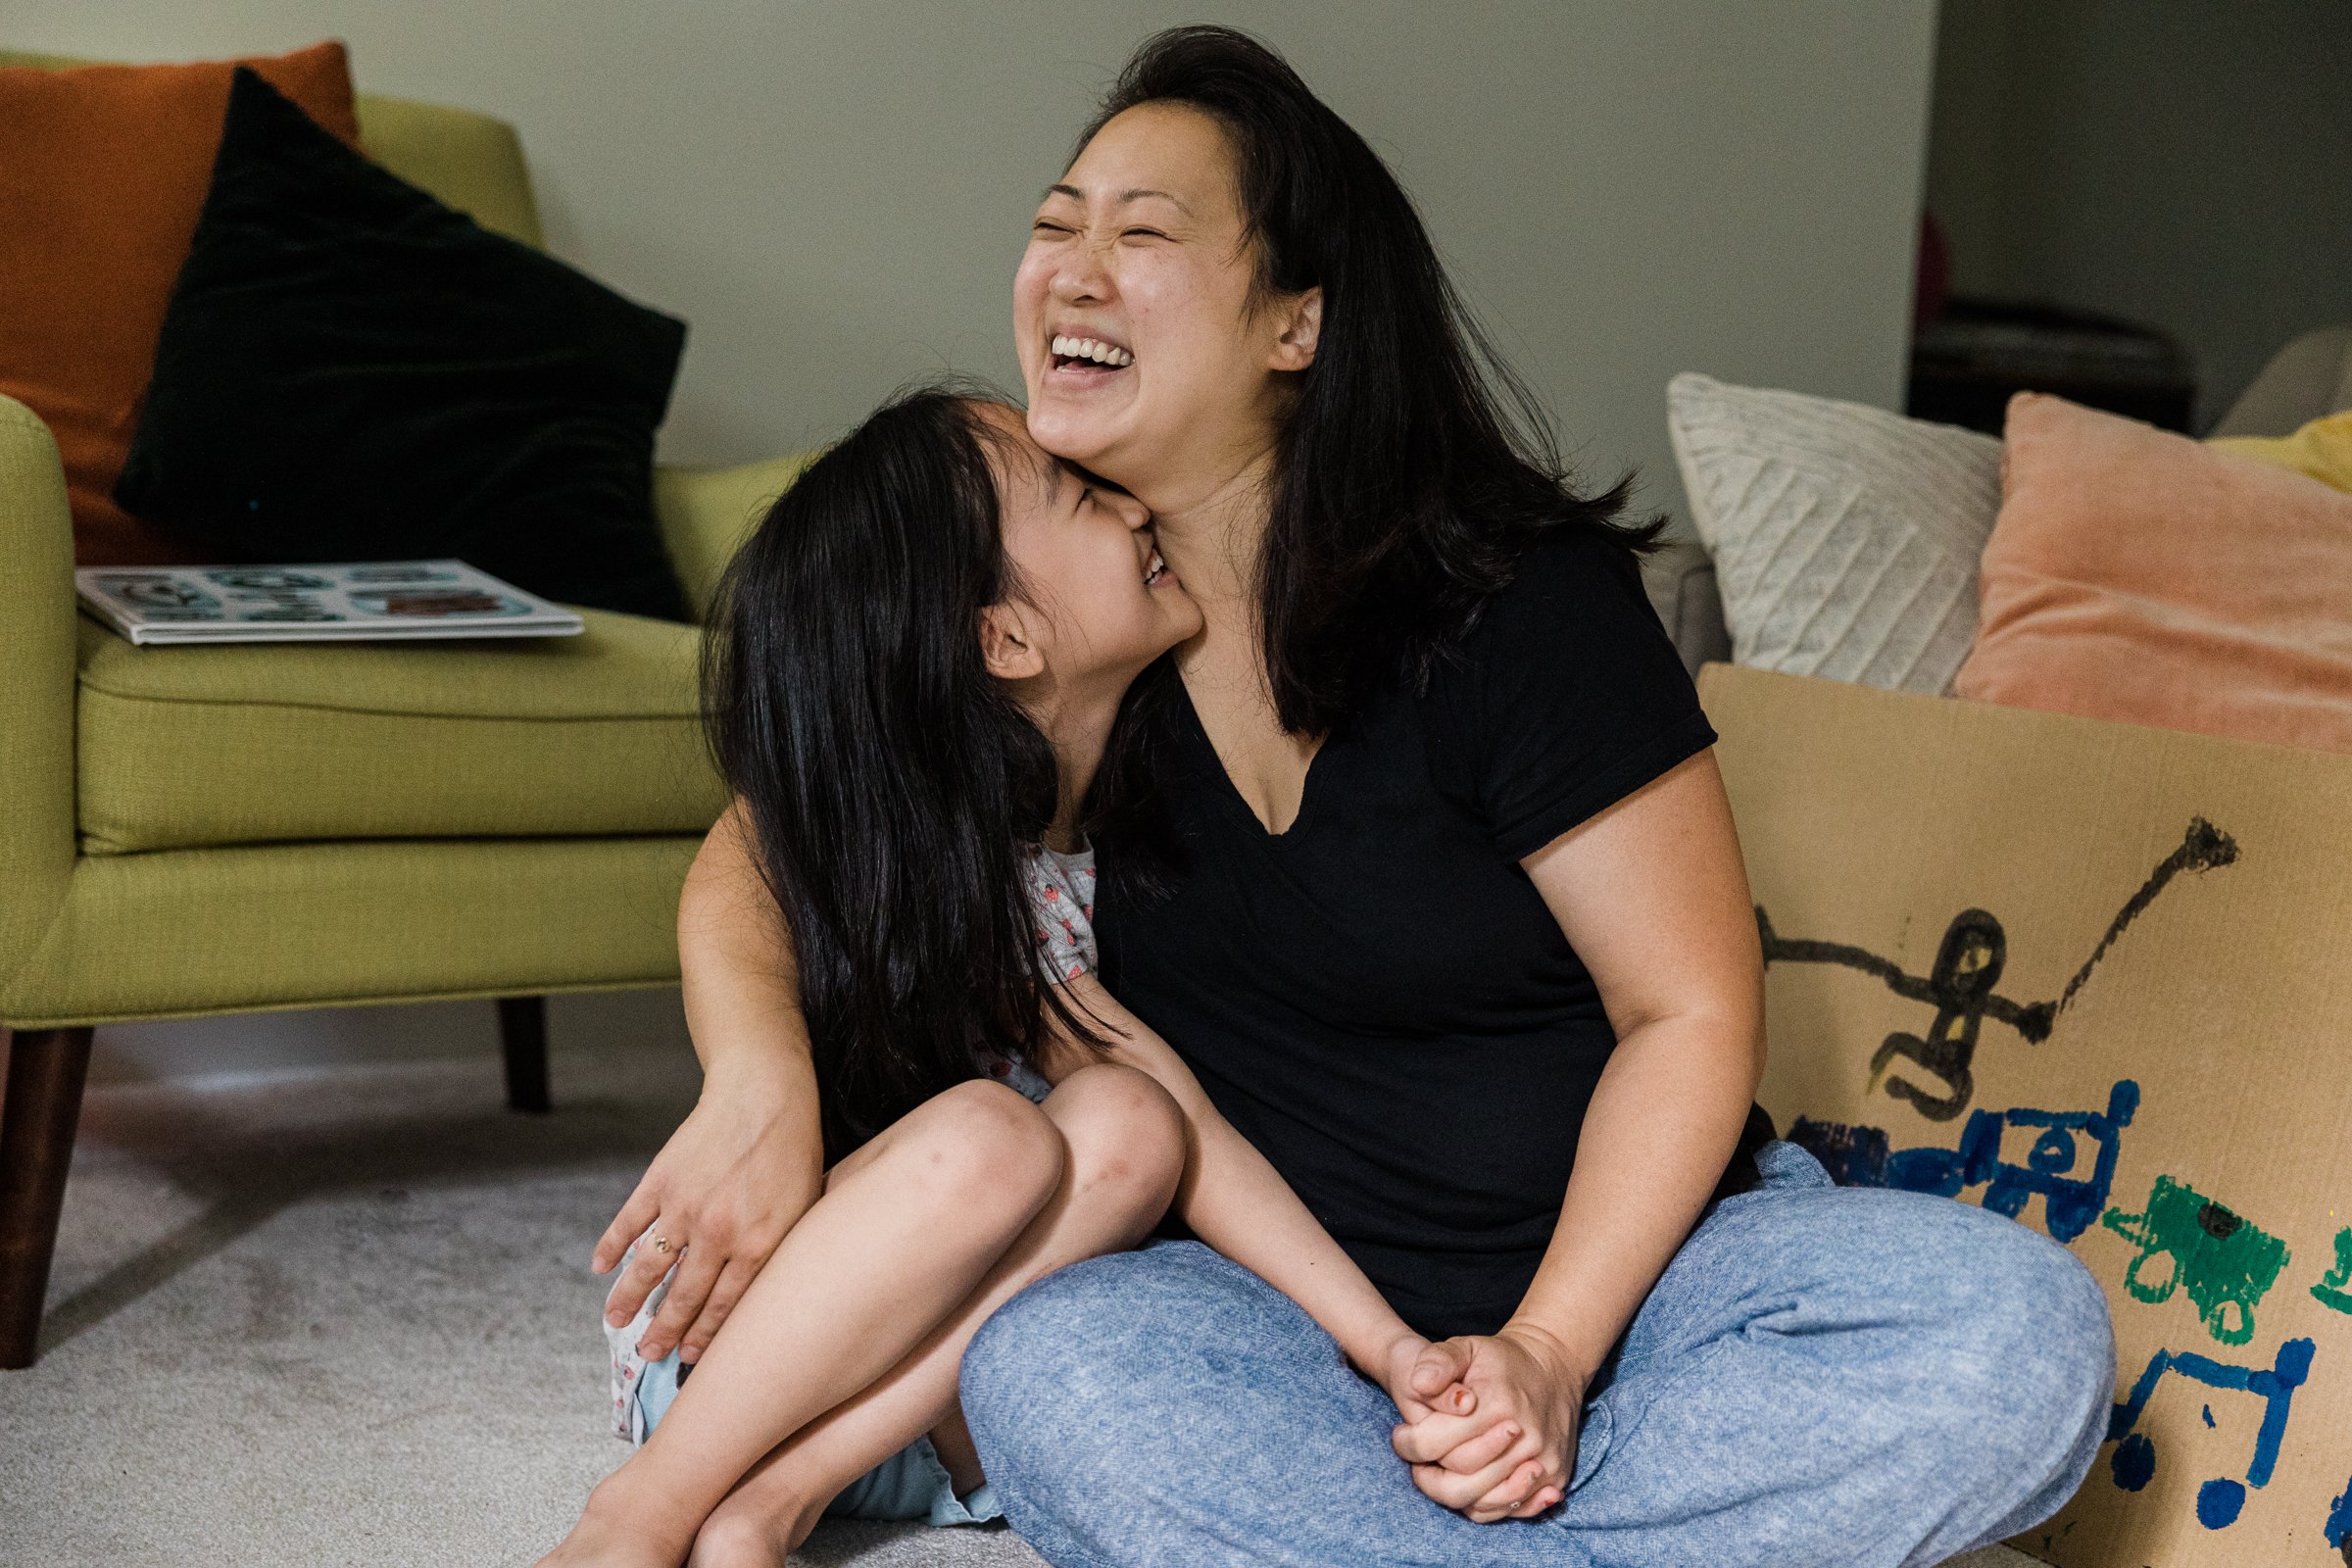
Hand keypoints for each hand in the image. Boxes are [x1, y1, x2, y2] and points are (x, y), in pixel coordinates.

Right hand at [592, 1069, 821, 1363]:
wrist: (765, 1094)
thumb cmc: (793, 1151)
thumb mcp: (802, 1210)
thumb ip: (777, 1252)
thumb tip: (759, 1292)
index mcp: (758, 1245)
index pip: (724, 1306)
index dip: (703, 1336)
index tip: (688, 1356)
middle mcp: (718, 1235)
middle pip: (683, 1297)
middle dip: (664, 1331)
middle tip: (649, 1354)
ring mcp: (685, 1208)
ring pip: (648, 1268)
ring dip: (628, 1300)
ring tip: (616, 1322)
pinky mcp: (661, 1182)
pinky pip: (629, 1222)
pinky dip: (611, 1246)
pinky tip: (601, 1267)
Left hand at [1390, 1324, 1588, 1522]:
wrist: (1553, 1365)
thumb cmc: (1501, 1359)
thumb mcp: (1465, 1347)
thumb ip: (1437, 1362)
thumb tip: (1419, 1384)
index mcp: (1498, 1406)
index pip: (1439, 1445)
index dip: (1410, 1445)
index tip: (1400, 1435)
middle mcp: (1526, 1439)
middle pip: (1460, 1481)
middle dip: (1429, 1474)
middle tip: (1417, 1458)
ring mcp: (1544, 1462)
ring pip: (1483, 1503)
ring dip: (1452, 1492)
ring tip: (1439, 1472)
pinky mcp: (1556, 1477)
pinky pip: (1510, 1510)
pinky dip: (1484, 1505)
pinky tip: (1470, 1486)